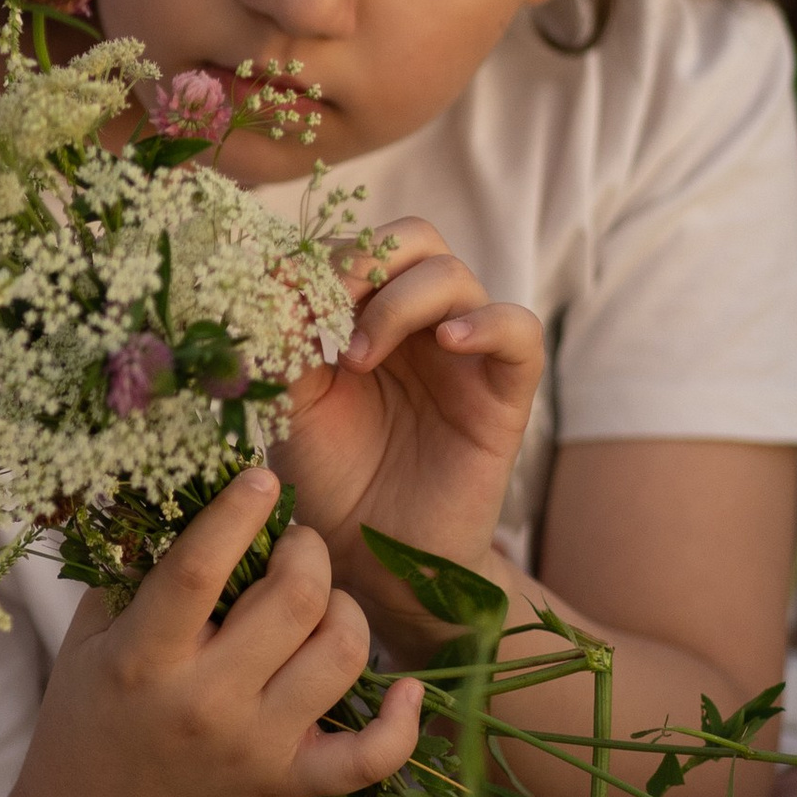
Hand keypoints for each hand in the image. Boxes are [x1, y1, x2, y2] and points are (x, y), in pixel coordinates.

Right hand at [22, 465, 414, 796]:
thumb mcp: (88, 641)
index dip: (238, 514)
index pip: (198, 570)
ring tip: (322, 601)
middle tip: (296, 543)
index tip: (262, 477)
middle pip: (292, 600)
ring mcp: (256, 746)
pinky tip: (405, 686)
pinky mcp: (291, 784)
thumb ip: (129, 572)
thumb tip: (177, 495)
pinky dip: (403, 720)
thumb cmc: (86, 722)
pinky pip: (371, 756)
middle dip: (307, 551)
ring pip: (341, 656)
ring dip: (345, 609)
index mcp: (143, 659)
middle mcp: (205, 702)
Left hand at [273, 217, 543, 624]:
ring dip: (399, 301)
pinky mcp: (504, 392)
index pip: (357, 246)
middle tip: (325, 308)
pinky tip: (447, 341)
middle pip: (413, 239)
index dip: (321, 259)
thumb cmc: (328, 477)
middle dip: (364, 260)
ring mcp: (464, 353)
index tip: (280, 297)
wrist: (369, 557)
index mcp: (364, 313)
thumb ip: (286, 338)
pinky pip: (519, 330)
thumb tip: (278, 274)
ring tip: (357, 357)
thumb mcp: (290, 400)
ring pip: (453, 275)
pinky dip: (486, 322)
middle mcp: (417, 323)